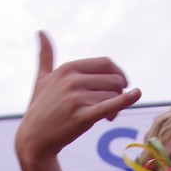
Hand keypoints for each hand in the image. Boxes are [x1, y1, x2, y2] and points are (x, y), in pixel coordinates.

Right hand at [15, 30, 141, 161]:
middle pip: (113, 80)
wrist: (34, 139)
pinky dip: (125, 100)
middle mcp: (72, 80)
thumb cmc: (39, 109)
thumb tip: (40, 31)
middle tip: (111, 107)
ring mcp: (76, 98)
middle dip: (118, 93)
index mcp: (68, 68)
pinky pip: (109, 106)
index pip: (105, 64)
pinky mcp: (81, 117)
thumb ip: (45, 55)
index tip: (118, 87)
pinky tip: (136, 94)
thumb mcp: (42, 79)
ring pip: (113, 95)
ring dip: (117, 107)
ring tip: (108, 118)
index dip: (117, 74)